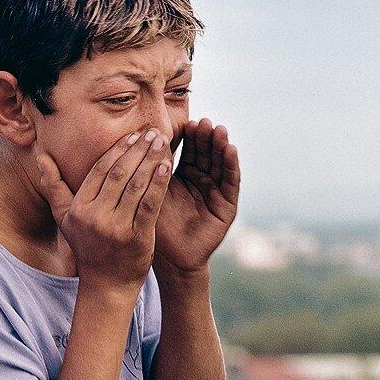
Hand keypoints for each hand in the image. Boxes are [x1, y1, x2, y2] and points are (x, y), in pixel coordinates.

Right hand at [34, 129, 171, 298]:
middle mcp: (96, 217)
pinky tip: (166, 167)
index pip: (99, 170)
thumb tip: (40, 155)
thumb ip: (54, 187)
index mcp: (79, 209)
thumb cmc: (88, 248)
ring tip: (161, 142)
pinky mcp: (137, 238)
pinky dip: (158, 184)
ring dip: (150, 160)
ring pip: (136, 186)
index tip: (132, 134)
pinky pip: (149, 205)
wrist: (107, 284)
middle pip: (119, 174)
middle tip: (152, 132)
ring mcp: (117, 228)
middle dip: (137, 149)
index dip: (117, 149)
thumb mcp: (65, 219)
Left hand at [154, 118, 240, 273]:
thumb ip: (156, 168)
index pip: (188, 150)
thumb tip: (148, 134)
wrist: (170, 258)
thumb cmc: (157, 226)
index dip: (189, 136)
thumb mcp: (155, 192)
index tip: (187, 121)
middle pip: (205, 153)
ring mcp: (216, 192)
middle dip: (205, 137)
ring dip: (220, 146)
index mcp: (183, 175)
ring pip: (219, 163)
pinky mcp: (228, 205)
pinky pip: (230, 181)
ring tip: (218, 130)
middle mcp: (202, 180)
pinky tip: (230, 149)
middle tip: (203, 122)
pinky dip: (231, 164)